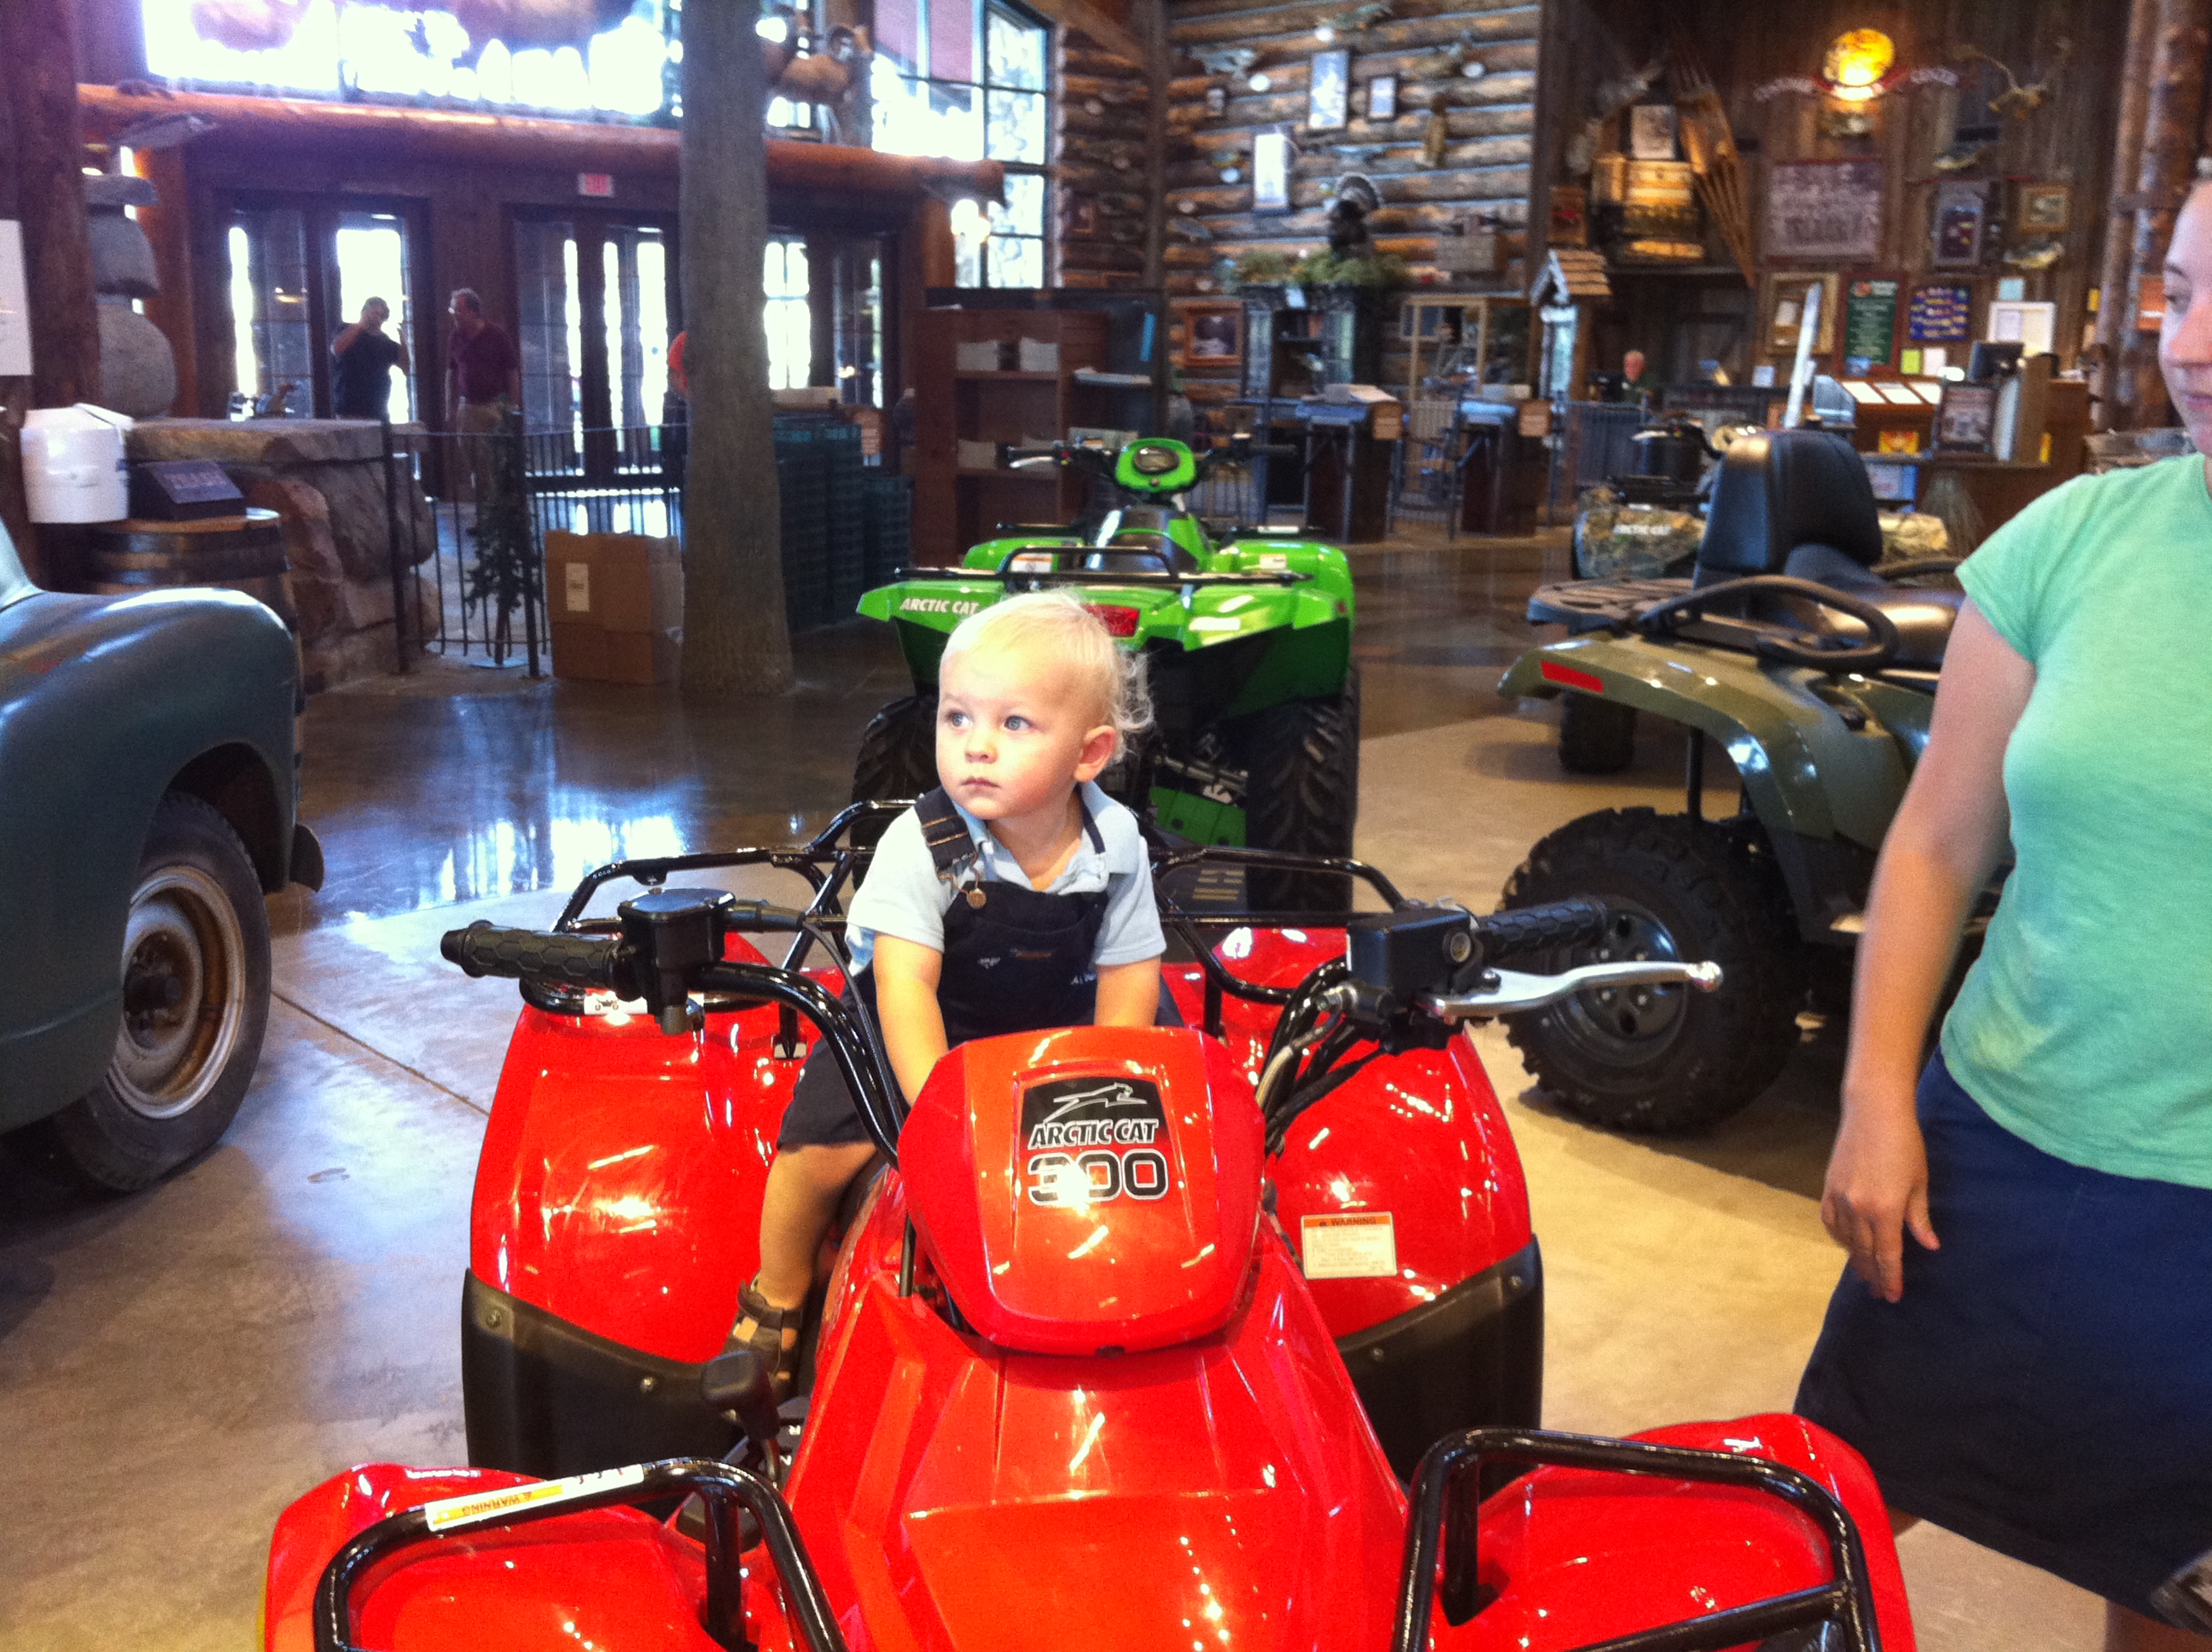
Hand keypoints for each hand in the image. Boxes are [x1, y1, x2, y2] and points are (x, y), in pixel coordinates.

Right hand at [1820, 1097, 1938, 1302]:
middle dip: (1874, 1275)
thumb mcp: (1918, 1181)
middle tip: (1879, 1293)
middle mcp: (1859, 1208)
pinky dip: (1837, 1237)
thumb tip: (1929, 1246)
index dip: (1891, 1278)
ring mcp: (1840, 1198)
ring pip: (1846, 1240)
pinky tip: (1846, 1244)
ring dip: (1856, 1260)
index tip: (1894, 1296)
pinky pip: (1830, 1221)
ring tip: (1864, 1275)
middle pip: (1865, 1252)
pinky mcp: (1828, 1187)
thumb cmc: (1905, 1143)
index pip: (1888, 1255)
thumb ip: (1919, 1217)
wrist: (1873, 1111)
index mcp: (1885, 1210)